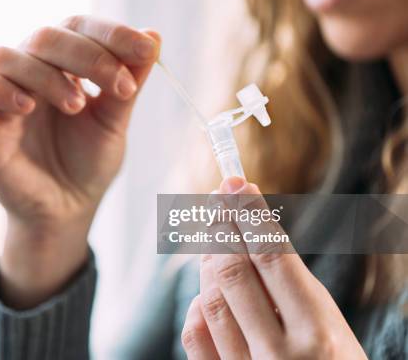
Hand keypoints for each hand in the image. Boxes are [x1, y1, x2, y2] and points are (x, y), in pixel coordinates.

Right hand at [0, 16, 160, 306]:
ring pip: (7, 57)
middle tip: (120, 87)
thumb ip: (129, 81)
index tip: (146, 50)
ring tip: (77, 106)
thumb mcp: (114, 122)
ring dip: (46, 75)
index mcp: (61, 65)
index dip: (112, 33)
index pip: (78, 27)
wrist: (66, 210)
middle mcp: (28, 71)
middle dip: (88, 56)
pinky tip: (28, 108)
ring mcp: (1, 96)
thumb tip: (153, 34)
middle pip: (46, 36)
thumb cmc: (88, 163)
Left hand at [181, 177, 366, 358]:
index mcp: (318, 334)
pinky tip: (205, 290)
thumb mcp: (331, 329)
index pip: (274, 257)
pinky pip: (196, 337)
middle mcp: (281, 355)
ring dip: (208, 261)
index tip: (236, 184)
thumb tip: (248, 233)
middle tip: (218, 198)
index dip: (250, 214)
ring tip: (215, 237)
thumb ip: (292, 289)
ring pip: (210, 300)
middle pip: (235, 272)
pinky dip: (196, 306)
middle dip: (222, 227)